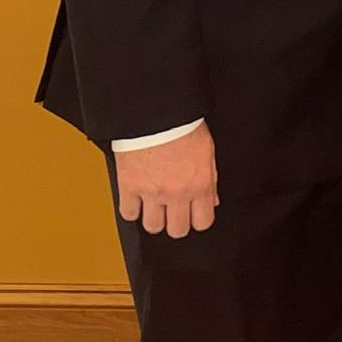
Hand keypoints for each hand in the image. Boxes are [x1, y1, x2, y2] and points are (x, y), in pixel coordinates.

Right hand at [115, 122, 217, 236]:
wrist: (155, 111)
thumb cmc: (182, 124)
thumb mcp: (207, 150)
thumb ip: (210, 179)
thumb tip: (212, 200)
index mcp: (200, 185)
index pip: (202, 222)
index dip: (197, 219)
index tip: (193, 214)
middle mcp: (177, 193)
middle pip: (177, 230)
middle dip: (176, 222)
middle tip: (173, 211)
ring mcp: (152, 192)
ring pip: (153, 226)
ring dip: (154, 219)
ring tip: (154, 206)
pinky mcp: (129, 186)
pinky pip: (128, 213)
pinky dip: (131, 209)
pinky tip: (136, 199)